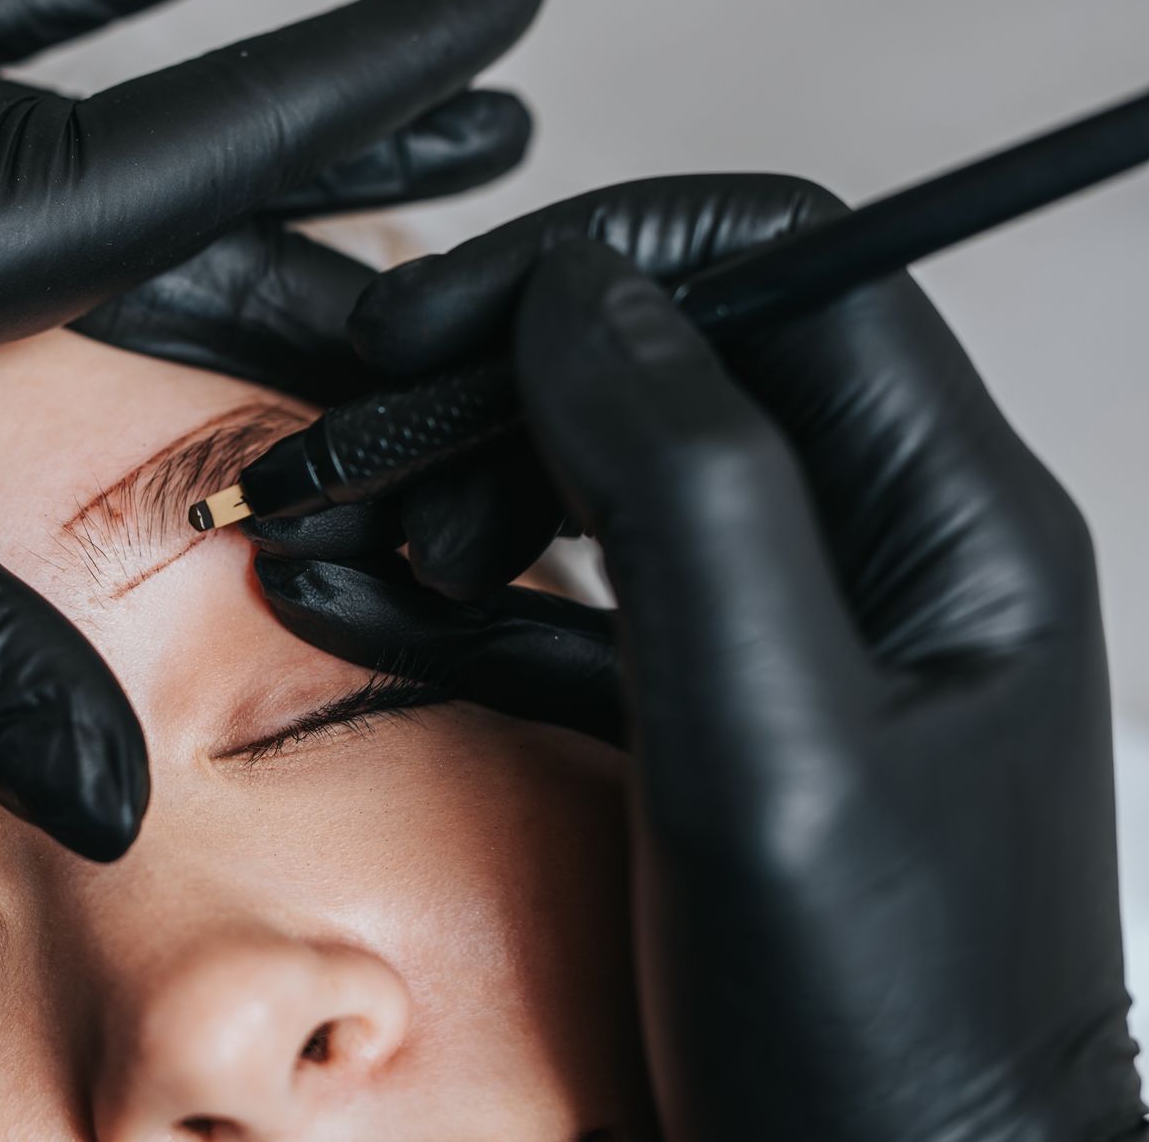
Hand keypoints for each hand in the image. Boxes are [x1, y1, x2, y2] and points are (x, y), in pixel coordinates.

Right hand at [263, 174, 1148, 1138]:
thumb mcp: (765, 746)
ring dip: (461, 487)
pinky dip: (464, 600)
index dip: (593, 257)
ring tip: (335, 540)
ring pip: (610, 481)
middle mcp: (885, 549)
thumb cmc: (878, 1025)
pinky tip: (353, 605)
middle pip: (674, 367)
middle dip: (496, 384)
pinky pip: (582, 612)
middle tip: (357, 445)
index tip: (429, 320)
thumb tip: (583, 294)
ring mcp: (803, 637)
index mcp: (946, 515)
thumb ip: (688, 494)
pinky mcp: (724, 720)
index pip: (777, 264)